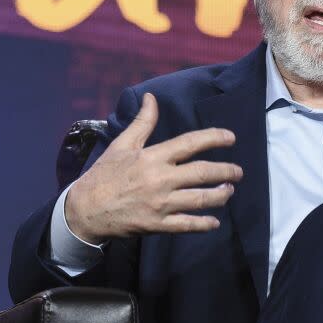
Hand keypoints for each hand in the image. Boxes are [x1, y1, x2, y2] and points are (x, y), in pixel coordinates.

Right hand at [65, 93, 242, 243]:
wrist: (84, 210)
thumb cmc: (105, 174)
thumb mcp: (122, 144)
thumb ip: (142, 122)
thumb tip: (151, 97)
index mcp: (153, 157)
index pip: (190, 143)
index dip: (214, 138)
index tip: (231, 137)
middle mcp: (160, 179)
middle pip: (202, 173)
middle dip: (225, 171)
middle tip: (238, 172)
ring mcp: (160, 203)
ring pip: (200, 200)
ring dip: (220, 195)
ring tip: (229, 191)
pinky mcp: (157, 224)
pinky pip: (187, 225)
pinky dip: (204, 224)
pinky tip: (214, 221)